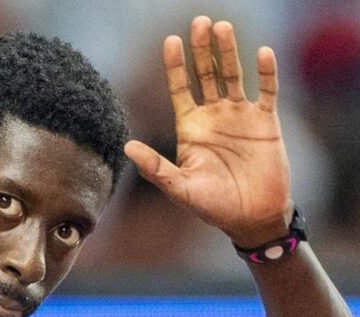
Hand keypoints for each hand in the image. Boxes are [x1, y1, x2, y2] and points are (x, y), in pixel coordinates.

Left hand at [125, 16, 292, 247]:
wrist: (252, 218)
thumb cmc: (213, 206)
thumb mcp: (179, 188)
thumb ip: (155, 167)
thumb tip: (126, 147)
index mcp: (190, 128)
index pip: (180, 89)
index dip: (175, 66)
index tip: (170, 41)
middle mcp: (213, 116)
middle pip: (206, 74)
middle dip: (202, 49)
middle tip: (199, 21)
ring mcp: (240, 116)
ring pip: (233, 76)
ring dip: (229, 52)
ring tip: (222, 27)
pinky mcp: (266, 122)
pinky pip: (267, 91)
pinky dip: (266, 73)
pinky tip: (262, 52)